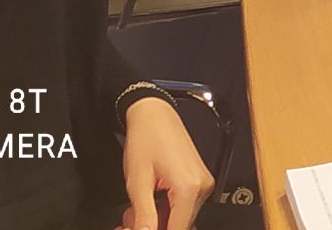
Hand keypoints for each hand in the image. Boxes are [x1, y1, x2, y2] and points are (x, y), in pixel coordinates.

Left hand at [119, 97, 212, 229]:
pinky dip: (164, 208)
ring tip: (136, 207)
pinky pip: (183, 205)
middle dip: (153, 225)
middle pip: (179, 225)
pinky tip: (149, 200)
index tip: (136, 228)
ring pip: (180, 217)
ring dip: (157, 218)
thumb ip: (144, 215)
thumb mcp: (137, 182)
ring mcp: (202, 183)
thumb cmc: (146, 138)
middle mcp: (202, 187)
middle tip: (129, 219)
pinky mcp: (198, 180)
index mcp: (189, 188)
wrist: (153, 114)